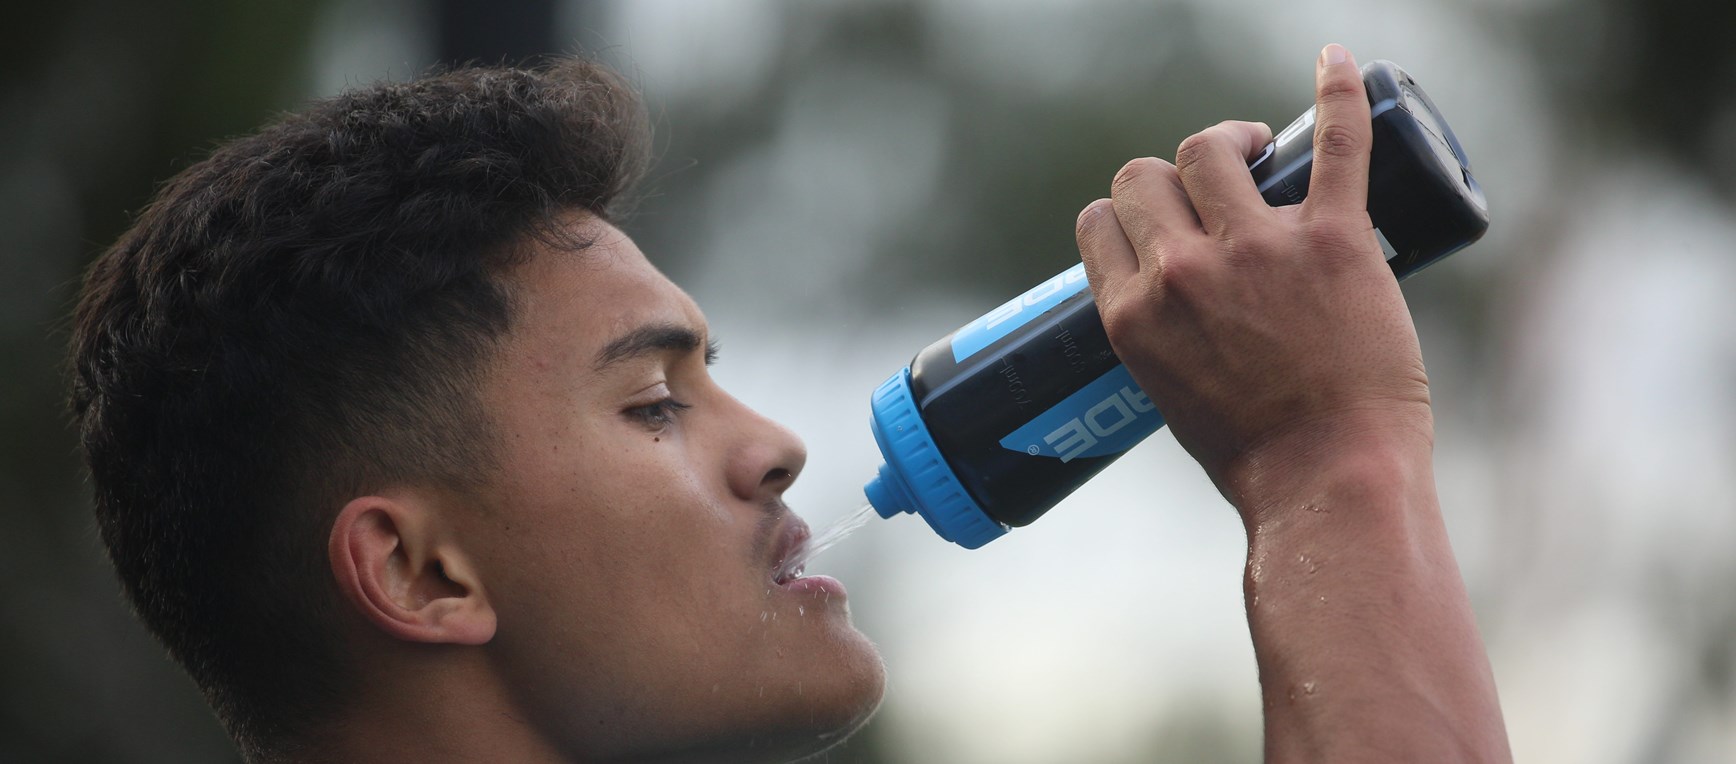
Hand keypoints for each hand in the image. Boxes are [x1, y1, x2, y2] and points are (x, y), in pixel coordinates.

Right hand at [1075, 44, 1432, 511]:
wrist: (1332, 480)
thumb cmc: (1257, 455)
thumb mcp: (1169, 392)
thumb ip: (1161, 331)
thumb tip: (1175, 300)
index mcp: (1132, 313)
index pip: (1101, 219)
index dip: (1127, 213)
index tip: (1160, 225)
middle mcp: (1181, 272)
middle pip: (1148, 176)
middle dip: (1173, 179)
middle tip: (1219, 192)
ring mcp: (1257, 249)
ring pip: (1212, 149)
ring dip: (1230, 143)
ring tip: (1262, 151)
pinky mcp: (1334, 239)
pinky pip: (1334, 142)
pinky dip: (1337, 93)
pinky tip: (1335, 62)